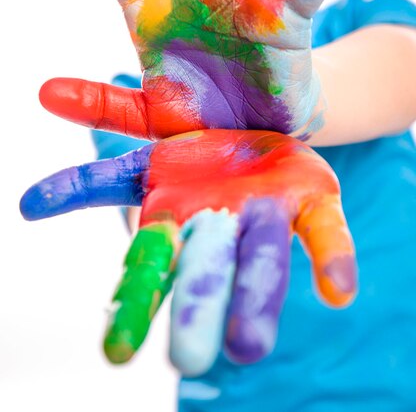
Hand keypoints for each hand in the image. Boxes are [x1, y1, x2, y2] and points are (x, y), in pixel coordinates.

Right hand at [21, 129, 356, 375]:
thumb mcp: (148, 120)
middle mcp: (214, 226)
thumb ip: (102, 110)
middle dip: (194, 312)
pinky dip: (330, 258)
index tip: (116, 352)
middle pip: (199, 273)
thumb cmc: (200, 132)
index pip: (143, 260)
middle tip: (187, 360)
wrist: (263, 117)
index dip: (131, 299)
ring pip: (260, 261)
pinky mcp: (310, 202)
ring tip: (250, 346)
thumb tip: (44, 92)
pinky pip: (321, 232)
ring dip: (256, 300)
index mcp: (171, 212)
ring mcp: (264, 217)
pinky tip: (336, 290)